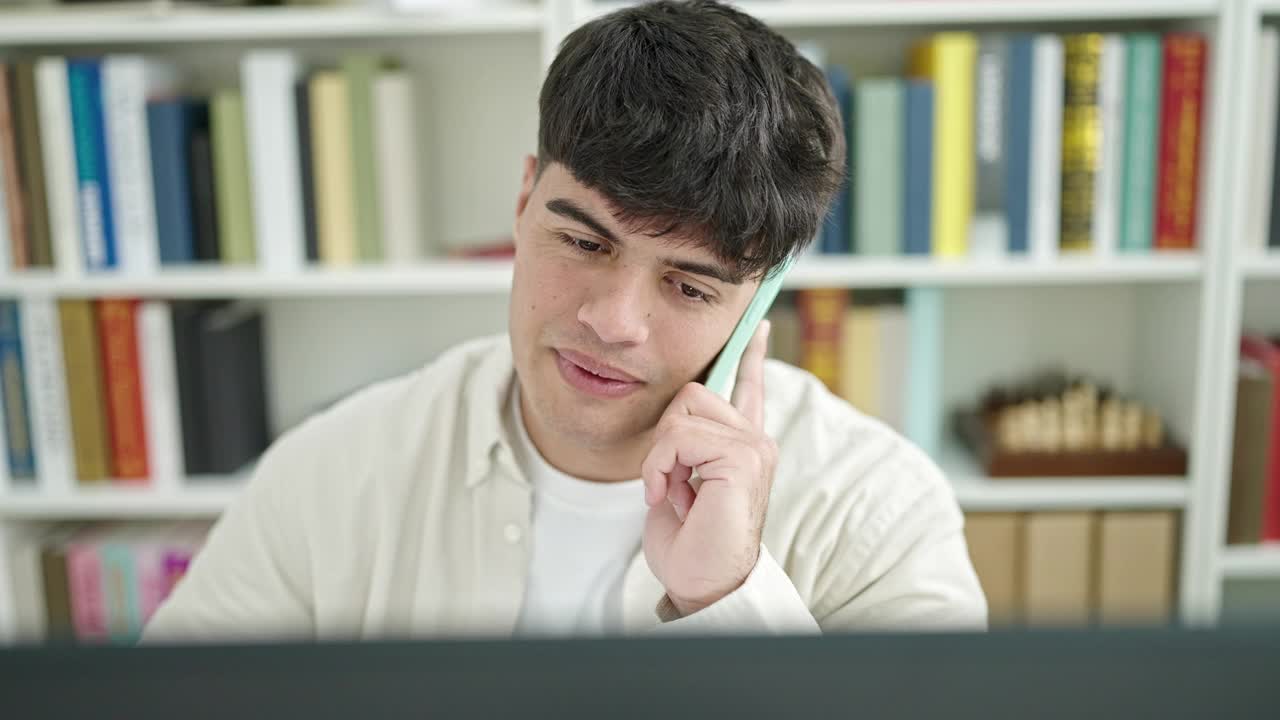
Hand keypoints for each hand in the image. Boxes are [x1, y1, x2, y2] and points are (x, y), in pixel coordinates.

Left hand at [640, 321, 777, 616]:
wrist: (700, 583)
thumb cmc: (688, 543)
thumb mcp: (679, 483)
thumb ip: (686, 446)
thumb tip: (678, 416)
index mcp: (741, 445)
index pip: (750, 387)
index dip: (752, 352)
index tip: (759, 323)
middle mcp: (754, 440)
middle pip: (693, 391)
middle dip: (664, 436)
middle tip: (669, 482)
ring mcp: (754, 447)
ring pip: (682, 413)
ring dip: (660, 456)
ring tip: (671, 493)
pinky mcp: (744, 458)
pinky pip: (679, 437)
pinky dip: (660, 467)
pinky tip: (669, 496)